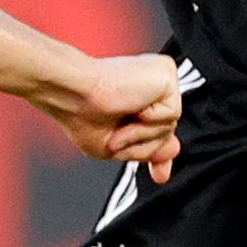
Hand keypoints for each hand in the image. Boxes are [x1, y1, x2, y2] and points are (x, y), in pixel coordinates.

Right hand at [36, 52, 183, 181]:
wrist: (72, 94)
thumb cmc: (81, 116)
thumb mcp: (116, 146)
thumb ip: (147, 149)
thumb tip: (174, 150)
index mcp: (136, 98)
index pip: (159, 125)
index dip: (160, 151)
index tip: (159, 174)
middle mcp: (149, 85)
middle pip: (165, 131)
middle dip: (144, 145)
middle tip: (114, 140)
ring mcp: (159, 77)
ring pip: (169, 125)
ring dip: (141, 134)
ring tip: (117, 123)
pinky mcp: (166, 71)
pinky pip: (172, 113)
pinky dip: (150, 121)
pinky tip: (132, 109)